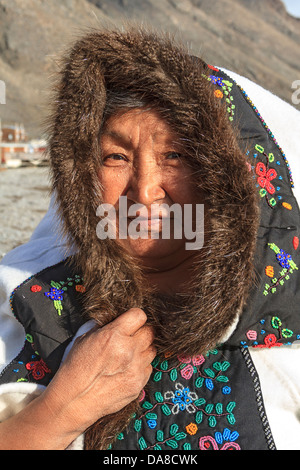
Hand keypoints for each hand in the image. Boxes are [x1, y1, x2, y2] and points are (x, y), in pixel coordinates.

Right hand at [39, 308, 155, 438]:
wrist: (73, 400)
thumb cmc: (75, 368)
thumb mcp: (84, 339)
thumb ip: (104, 327)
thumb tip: (116, 320)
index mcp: (113, 335)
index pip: (139, 315)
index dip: (135, 317)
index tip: (131, 321)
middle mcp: (128, 350)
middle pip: (149, 332)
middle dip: (141, 332)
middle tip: (131, 338)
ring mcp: (135, 368)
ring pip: (152, 350)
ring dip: (143, 349)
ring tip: (129, 354)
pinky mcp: (139, 384)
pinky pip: (149, 367)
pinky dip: (141, 366)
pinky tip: (128, 368)